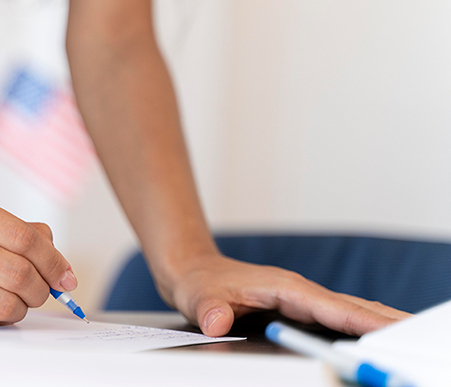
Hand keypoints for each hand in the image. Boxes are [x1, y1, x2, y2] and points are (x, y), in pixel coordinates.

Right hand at [0, 190, 76, 325]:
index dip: (53, 260)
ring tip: (16, 302)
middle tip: (43, 292)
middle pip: (19, 269)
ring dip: (22, 307)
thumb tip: (52, 247)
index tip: (65, 276)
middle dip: (42, 288)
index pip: (24, 236)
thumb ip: (8, 228)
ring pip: (6, 300)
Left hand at [156, 253, 410, 336]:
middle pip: (353, 307)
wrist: (193, 271)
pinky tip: (375, 337)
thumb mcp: (199, 297)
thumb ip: (210, 309)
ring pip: (349, 311)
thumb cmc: (200, 282)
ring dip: (379, 324)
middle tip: (417, 339)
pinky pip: (338, 318)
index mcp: (284, 288)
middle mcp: (299, 292)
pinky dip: (361, 325)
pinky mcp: (298, 309)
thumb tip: (217, 322)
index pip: (332, 307)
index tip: (390, 332)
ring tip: (409, 339)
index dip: (362, 321)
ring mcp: (301, 300)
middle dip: (386, 323)